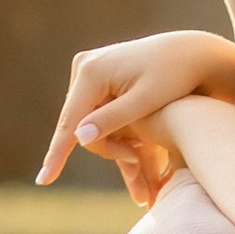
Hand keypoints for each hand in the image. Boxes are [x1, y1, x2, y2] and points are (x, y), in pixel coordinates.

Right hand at [37, 31, 234, 187]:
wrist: (190, 53)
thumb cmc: (176, 76)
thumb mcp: (146, 101)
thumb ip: (114, 119)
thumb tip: (78, 138)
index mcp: (92, 72)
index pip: (70, 123)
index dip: (58, 154)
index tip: (44, 180)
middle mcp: (84, 67)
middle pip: (80, 124)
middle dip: (106, 146)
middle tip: (137, 162)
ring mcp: (90, 70)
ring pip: (89, 120)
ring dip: (111, 139)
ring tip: (143, 150)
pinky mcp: (99, 75)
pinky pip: (98, 111)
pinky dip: (114, 128)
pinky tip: (133, 139)